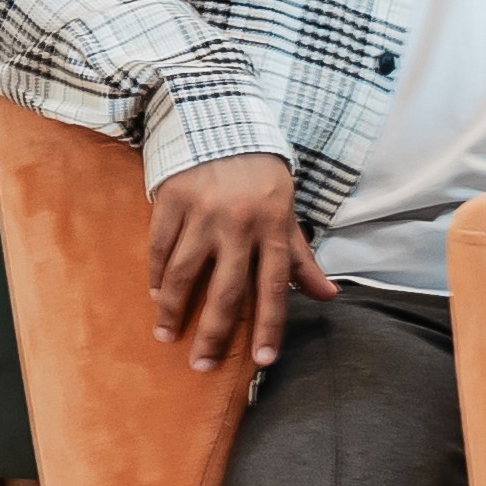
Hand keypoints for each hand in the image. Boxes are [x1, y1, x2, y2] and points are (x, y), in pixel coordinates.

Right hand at [144, 151, 328, 381]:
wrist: (222, 119)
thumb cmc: (260, 176)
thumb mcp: (288, 212)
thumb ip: (301, 258)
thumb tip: (329, 296)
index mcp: (273, 228)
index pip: (275, 287)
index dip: (271, 326)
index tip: (263, 361)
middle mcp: (240, 223)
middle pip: (227, 291)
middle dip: (214, 334)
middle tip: (202, 366)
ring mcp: (203, 212)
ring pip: (187, 273)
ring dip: (174, 310)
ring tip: (166, 336)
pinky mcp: (173, 199)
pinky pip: (161, 247)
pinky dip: (157, 274)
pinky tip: (156, 296)